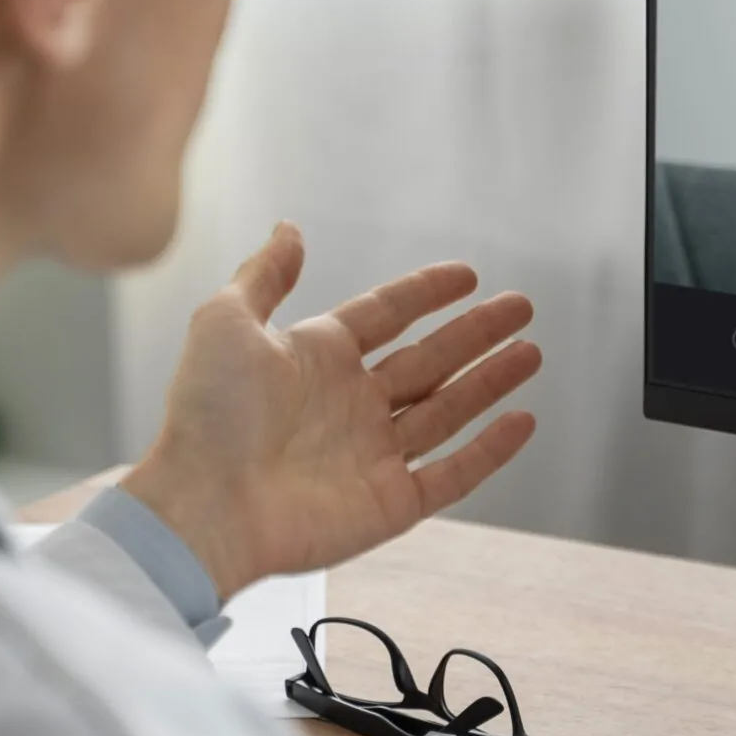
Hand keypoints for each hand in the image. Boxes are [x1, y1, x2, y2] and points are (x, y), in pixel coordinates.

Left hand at [120, 223, 541, 601]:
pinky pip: (452, 474)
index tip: (467, 275)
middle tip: (521, 307)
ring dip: (491, 381)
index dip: (426, 293)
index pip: (385, 315)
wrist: (204, 506)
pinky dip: (490, 451)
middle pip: (429, 360)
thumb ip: (264, 274)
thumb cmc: (207, 416)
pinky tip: (523, 420)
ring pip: (449, 410)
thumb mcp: (225, 322)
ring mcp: (373, 455)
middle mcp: (350, 405)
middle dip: (476, 333)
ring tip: (531, 352)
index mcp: (316, 359)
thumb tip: (289, 228)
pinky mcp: (390, 504)